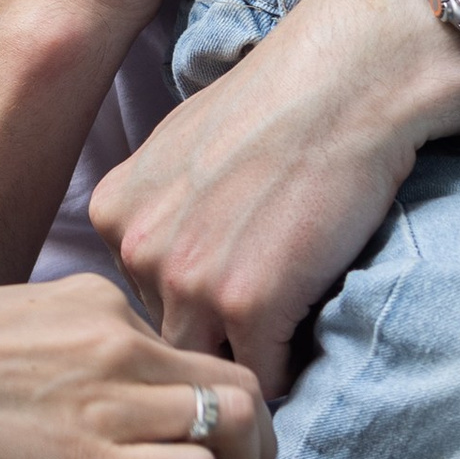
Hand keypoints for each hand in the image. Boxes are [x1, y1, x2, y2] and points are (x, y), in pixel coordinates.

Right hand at [0, 274, 271, 458]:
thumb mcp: (2, 327)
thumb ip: (53, 346)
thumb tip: (66, 384)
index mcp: (95, 304)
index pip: (188, 346)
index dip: (202, 397)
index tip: (184, 433)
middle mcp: (118, 341)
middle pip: (239, 381)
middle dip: (253, 436)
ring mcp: (113, 400)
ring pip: (237, 425)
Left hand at [91, 0, 459, 392]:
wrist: (344, 82)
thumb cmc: (274, 107)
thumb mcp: (176, 149)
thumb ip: (156, 211)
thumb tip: (161, 261)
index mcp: (115, 215)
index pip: (135, 296)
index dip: (184, 300)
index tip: (227, 288)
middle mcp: (138, 251)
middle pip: (165, 335)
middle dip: (209, 337)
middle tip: (258, 323)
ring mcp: (190, 281)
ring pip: (206, 364)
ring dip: (245, 362)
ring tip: (284, 339)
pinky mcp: (250, 305)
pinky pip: (261, 376)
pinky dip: (288, 371)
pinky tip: (308, 341)